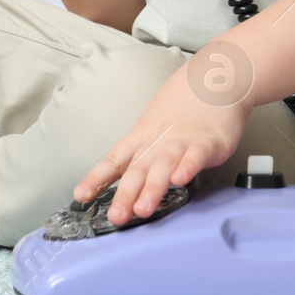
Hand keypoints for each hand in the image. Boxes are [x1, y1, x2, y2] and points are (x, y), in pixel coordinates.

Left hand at [71, 54, 252, 225]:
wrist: (214, 78)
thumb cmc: (183, 107)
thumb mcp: (154, 128)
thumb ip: (143, 156)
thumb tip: (126, 183)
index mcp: (142, 139)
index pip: (115, 160)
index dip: (97, 178)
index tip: (81, 195)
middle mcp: (158, 142)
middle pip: (138, 169)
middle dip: (125, 194)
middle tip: (117, 216)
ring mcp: (183, 141)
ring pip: (164, 165)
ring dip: (153, 187)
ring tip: (143, 208)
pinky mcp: (209, 141)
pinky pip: (196, 155)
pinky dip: (188, 166)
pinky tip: (180, 179)